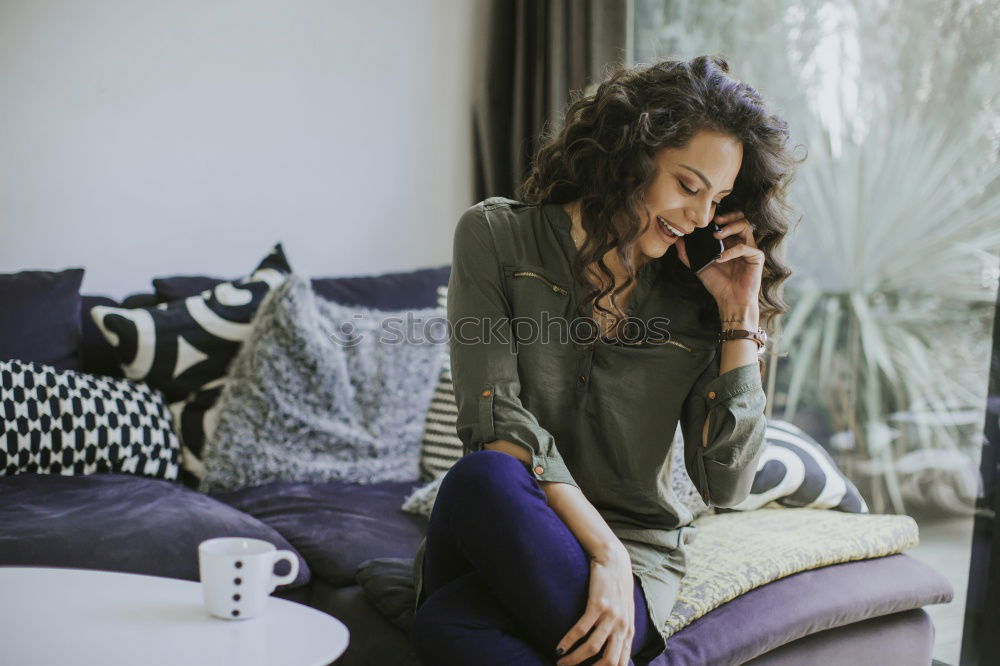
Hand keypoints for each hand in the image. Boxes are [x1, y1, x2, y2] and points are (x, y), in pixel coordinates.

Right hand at [555, 549, 634, 665]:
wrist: (614, 560)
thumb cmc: (617, 587)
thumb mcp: (625, 612)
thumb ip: (620, 631)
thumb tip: (611, 650)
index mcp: (628, 631)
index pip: (620, 663)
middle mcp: (622, 626)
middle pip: (608, 661)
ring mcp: (611, 616)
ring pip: (592, 647)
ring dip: (574, 659)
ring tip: (560, 661)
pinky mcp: (598, 604)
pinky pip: (581, 629)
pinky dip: (568, 641)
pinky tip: (559, 647)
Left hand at [675, 210, 763, 316]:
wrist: (730, 300)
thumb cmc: (718, 284)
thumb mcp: (699, 267)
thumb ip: (688, 254)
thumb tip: (677, 240)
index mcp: (729, 243)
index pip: (728, 222)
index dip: (720, 217)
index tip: (706, 219)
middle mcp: (740, 243)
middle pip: (740, 219)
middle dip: (728, 216)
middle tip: (715, 220)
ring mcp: (749, 249)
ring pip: (746, 227)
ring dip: (730, 228)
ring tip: (717, 236)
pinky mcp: (756, 257)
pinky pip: (745, 247)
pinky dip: (732, 251)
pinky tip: (721, 258)